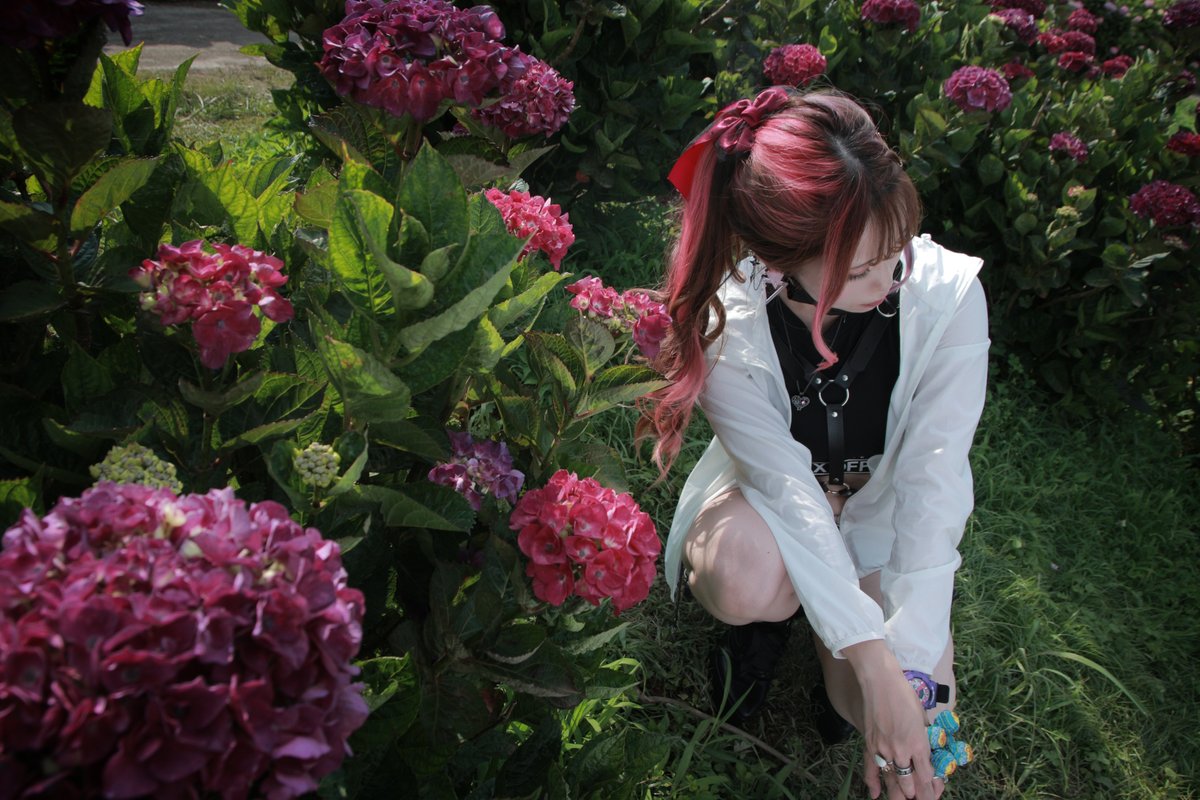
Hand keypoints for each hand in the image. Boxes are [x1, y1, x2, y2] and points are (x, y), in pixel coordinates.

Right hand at [844, 643, 938, 799]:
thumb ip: (924, 738)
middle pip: (910, 784)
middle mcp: (901, 752)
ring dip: (899, 795)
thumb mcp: (922, 717)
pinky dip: (872, 784)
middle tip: (922, 799)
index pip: (927, 776)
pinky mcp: (869, 745)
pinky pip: (870, 770)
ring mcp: (883, 750)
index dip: (932, 789)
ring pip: (892, 781)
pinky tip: (876, 795)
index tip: (935, 794)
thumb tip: (926, 752)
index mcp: (919, 744)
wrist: (879, 681)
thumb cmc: (904, 694)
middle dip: (918, 796)